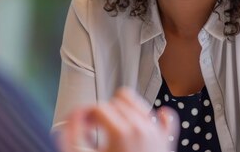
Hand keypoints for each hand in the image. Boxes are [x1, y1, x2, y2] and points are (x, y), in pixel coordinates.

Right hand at [59, 87, 177, 151]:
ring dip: (124, 111)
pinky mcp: (167, 139)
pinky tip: (141, 129)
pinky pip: (165, 115)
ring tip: (115, 129)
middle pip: (117, 101)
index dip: (86, 116)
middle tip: (97, 130)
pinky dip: (153, 117)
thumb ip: (72, 134)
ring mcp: (157, 132)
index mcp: (122, 132)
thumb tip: (75, 114)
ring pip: (138, 102)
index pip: (99, 107)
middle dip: (104, 113)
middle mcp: (142, 128)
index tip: (84, 127)